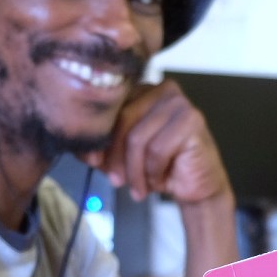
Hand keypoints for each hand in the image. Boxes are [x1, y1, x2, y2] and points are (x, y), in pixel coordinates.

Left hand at [83, 77, 231, 204]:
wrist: (197, 187)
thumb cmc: (161, 168)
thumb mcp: (123, 156)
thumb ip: (101, 147)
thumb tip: (79, 147)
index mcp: (143, 90)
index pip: (112, 107)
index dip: (99, 136)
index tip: (92, 161)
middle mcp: (162, 89)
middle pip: (123, 120)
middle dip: (115, 156)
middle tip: (116, 180)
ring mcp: (180, 103)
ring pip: (138, 138)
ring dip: (135, 171)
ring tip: (139, 187)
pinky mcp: (192, 121)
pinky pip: (158, 149)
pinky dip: (153, 172)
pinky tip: (159, 181)